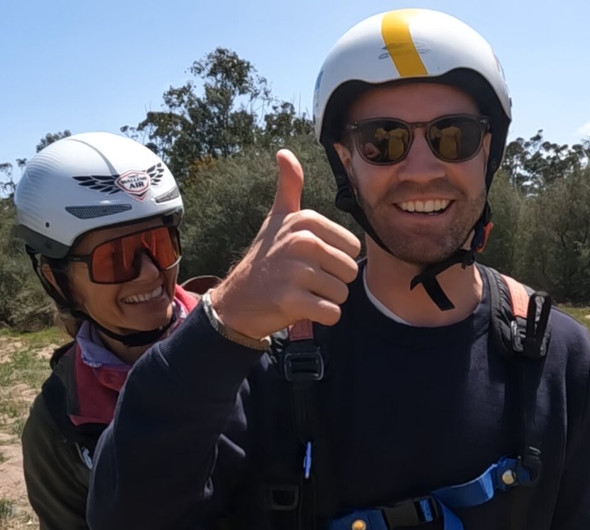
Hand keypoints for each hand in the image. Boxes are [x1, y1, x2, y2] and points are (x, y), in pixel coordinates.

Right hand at [209, 149, 361, 338]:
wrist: (237, 300)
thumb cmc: (265, 259)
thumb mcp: (277, 219)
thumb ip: (288, 187)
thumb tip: (284, 152)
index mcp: (306, 221)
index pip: (352, 248)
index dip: (335, 259)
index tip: (309, 261)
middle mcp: (302, 242)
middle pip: (349, 271)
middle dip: (332, 282)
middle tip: (305, 281)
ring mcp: (296, 271)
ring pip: (342, 294)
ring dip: (326, 300)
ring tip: (301, 293)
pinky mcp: (292, 300)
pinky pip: (332, 314)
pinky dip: (322, 318)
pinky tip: (301, 309)